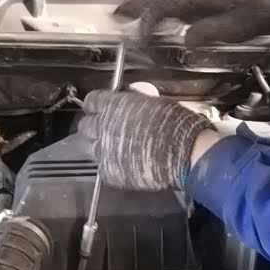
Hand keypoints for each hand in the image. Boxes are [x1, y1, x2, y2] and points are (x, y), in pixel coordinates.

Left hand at [78, 91, 211, 190]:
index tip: (100, 108)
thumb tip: (132, 98)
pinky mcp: (109, 172)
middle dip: (93, 126)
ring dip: (99, 146)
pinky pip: (102, 167)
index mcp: (113, 106)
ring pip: (88, 148)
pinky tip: (124, 163)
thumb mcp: (155, 102)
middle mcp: (103, 127)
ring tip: (115, 149)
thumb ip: (136, 100)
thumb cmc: (176, 124)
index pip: (91, 101)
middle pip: (85, 126)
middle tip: (105, 129)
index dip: (96, 105)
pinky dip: (111, 165)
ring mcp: (104, 151)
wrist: (184, 154)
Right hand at [115, 0, 269, 47]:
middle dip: (134, 5)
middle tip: (116, 16)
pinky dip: (166, 0)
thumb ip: (209, 33)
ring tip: (133, 14)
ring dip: (148, 2)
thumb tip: (187, 40)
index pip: (158, 8)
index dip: (146, 28)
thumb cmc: (267, 4)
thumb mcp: (240, 26)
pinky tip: (168, 11)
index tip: (141, 45)